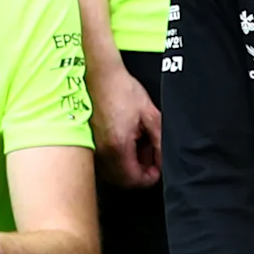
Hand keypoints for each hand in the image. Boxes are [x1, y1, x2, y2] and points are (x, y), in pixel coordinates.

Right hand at [87, 52, 161, 188]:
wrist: (98, 72)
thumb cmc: (122, 89)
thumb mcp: (150, 114)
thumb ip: (160, 140)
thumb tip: (165, 159)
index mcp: (118, 146)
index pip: (134, 180)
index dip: (151, 178)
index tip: (159, 167)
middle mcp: (101, 151)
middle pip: (123, 180)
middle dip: (141, 172)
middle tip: (151, 154)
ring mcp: (92, 146)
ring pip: (113, 171)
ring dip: (129, 165)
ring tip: (140, 143)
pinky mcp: (88, 140)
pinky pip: (105, 159)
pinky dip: (118, 156)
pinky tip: (126, 138)